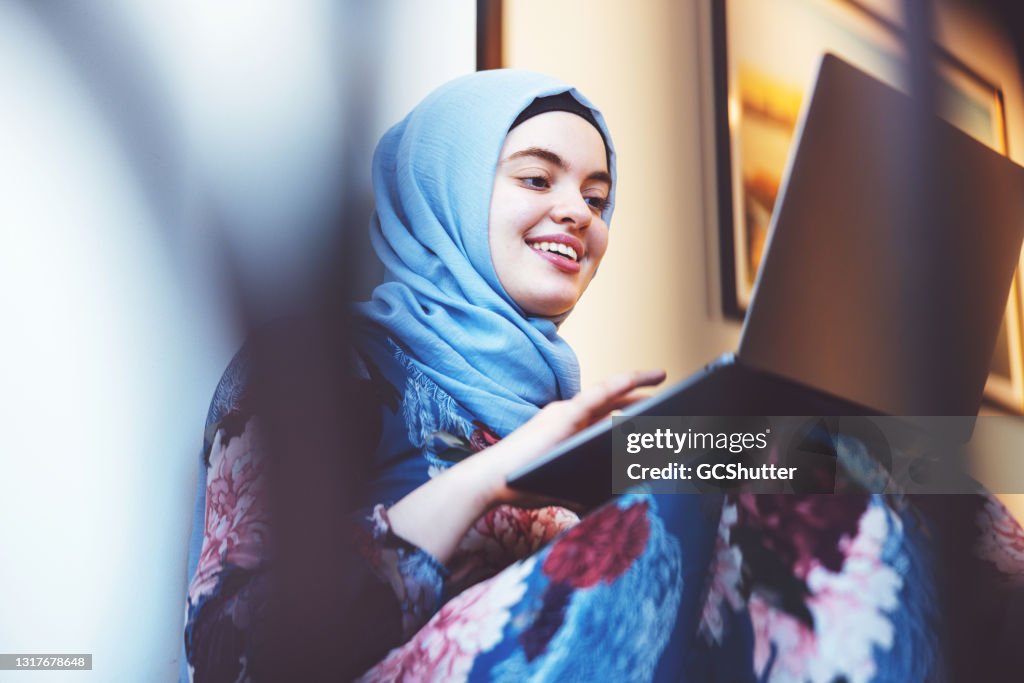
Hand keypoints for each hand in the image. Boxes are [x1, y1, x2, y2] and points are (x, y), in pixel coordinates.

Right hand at [388, 369, 664, 561]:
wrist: (494, 482)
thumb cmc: (523, 484)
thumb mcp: (565, 489)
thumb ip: (585, 492)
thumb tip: (610, 502)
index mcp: (569, 430)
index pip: (607, 416)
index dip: (632, 410)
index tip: (657, 411)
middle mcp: (569, 415)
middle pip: (613, 403)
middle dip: (642, 400)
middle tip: (672, 399)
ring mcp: (567, 412)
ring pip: (611, 395)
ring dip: (640, 392)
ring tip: (666, 387)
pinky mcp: (564, 414)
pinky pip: (600, 394)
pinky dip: (624, 386)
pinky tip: (645, 383)